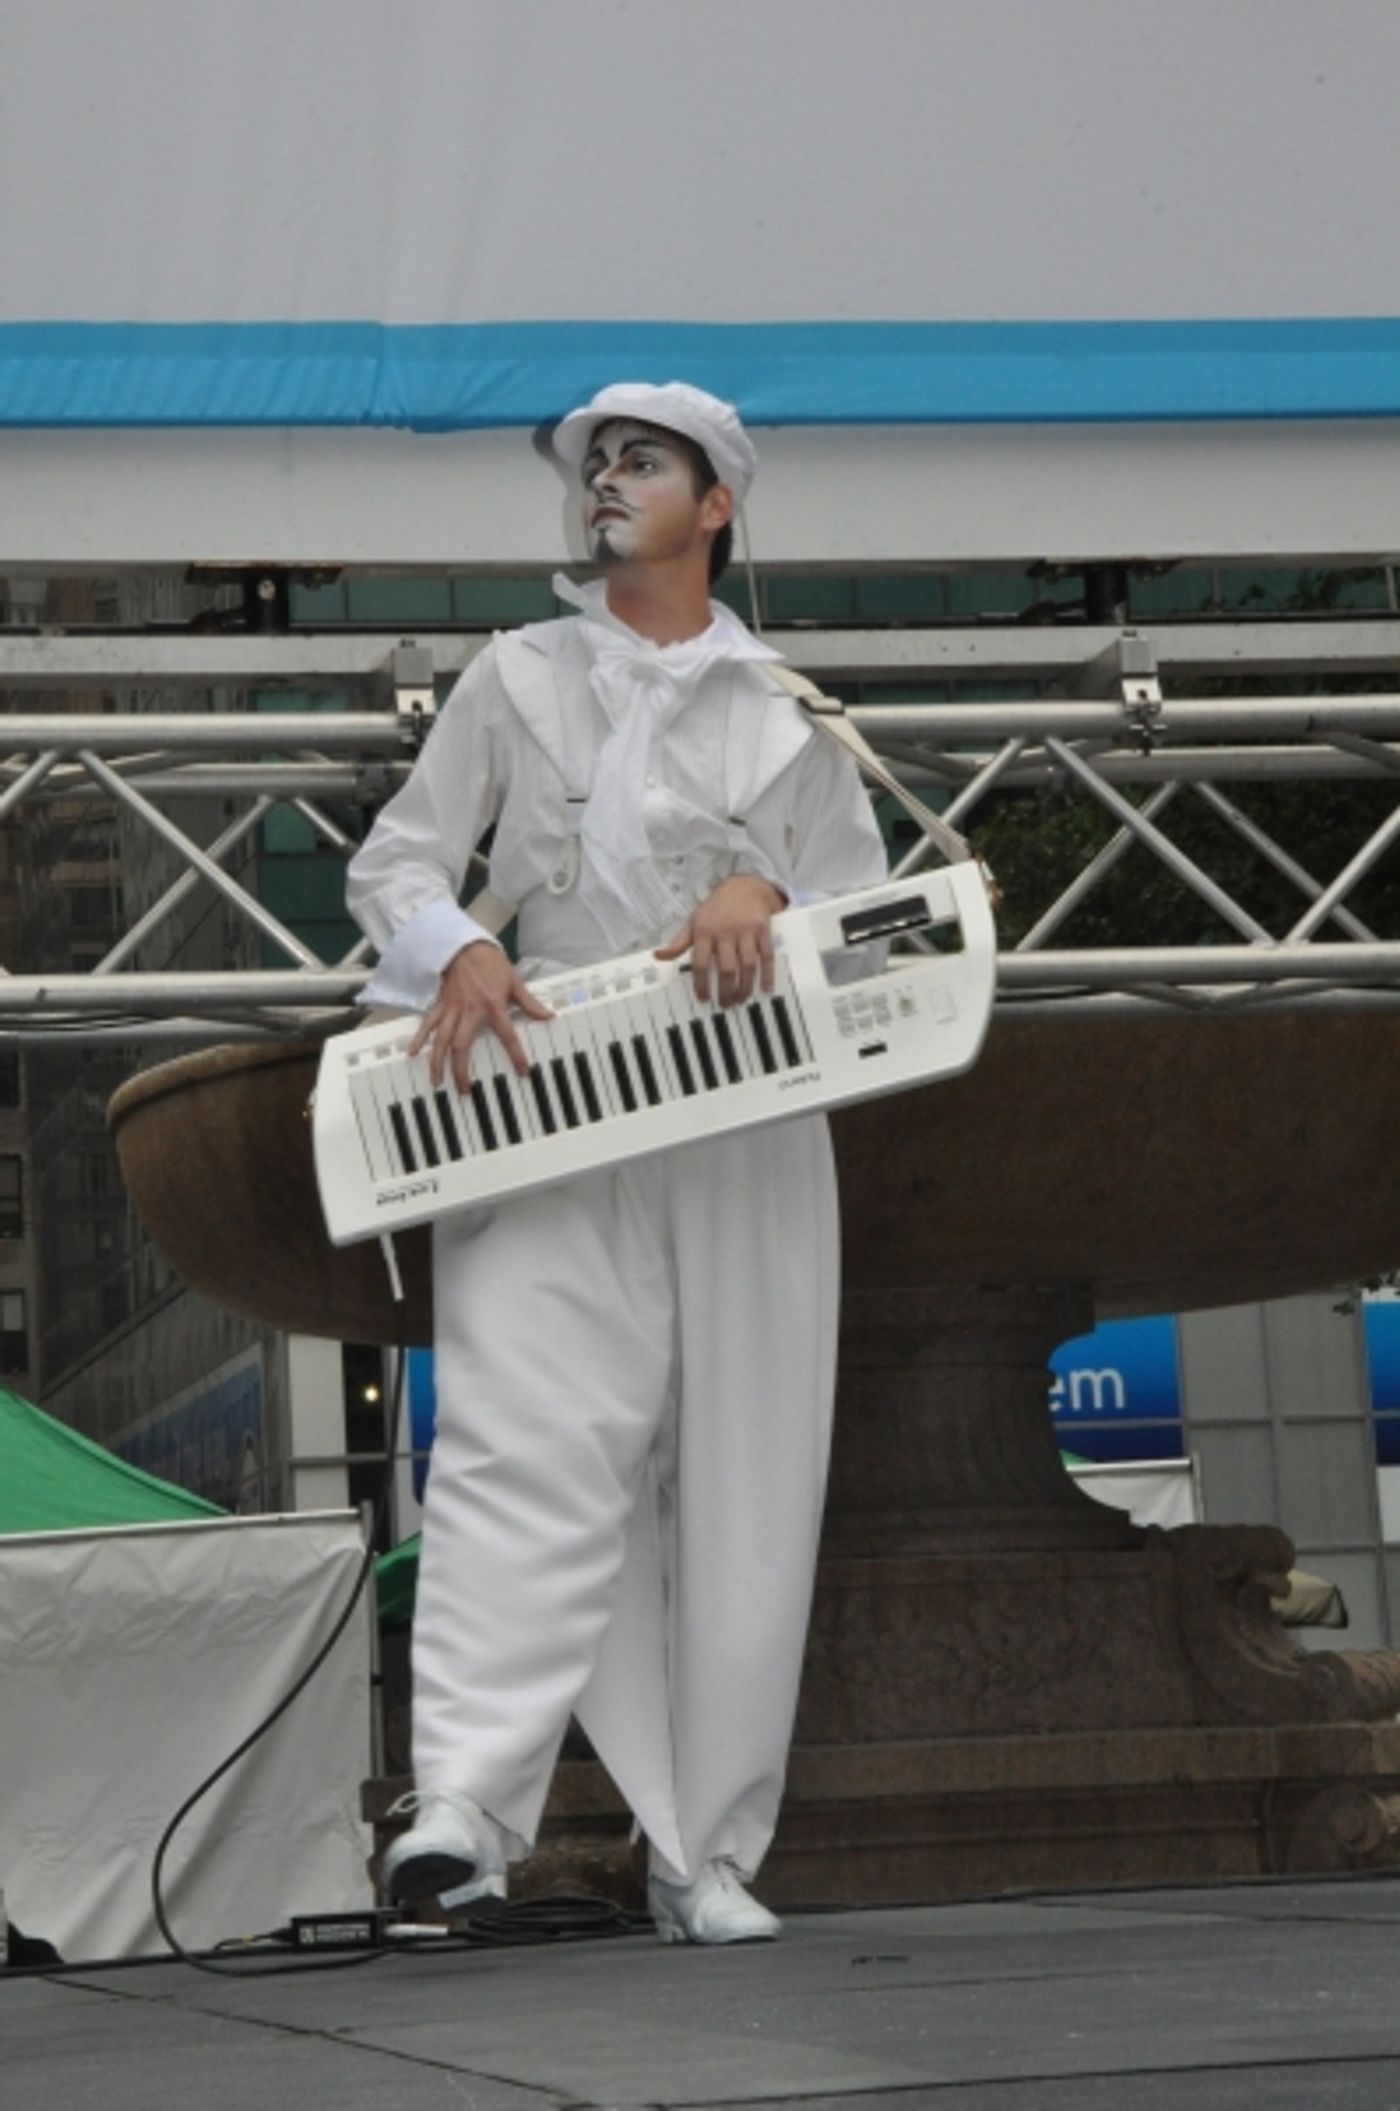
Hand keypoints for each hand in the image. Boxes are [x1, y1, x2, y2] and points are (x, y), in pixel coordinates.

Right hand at [409, 942, 553, 1090]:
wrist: (465, 947)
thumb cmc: (490, 963)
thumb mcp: (514, 982)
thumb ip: (530, 1003)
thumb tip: (548, 1016)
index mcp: (492, 1006)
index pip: (507, 1036)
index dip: (516, 1055)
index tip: (522, 1071)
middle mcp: (470, 1011)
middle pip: (462, 1046)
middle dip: (461, 1069)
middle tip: (463, 1089)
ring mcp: (452, 1010)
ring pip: (442, 1040)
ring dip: (437, 1062)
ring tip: (436, 1082)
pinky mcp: (441, 1006)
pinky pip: (428, 1025)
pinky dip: (419, 1039)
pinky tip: (412, 1053)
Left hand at [655, 874, 786, 1005]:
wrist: (745, 886)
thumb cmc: (716, 908)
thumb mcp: (694, 922)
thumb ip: (678, 942)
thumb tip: (658, 955)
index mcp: (704, 931)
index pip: (700, 964)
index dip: (701, 984)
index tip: (704, 999)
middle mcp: (725, 931)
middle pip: (726, 969)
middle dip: (726, 991)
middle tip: (725, 1004)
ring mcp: (746, 931)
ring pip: (747, 965)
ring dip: (745, 986)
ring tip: (741, 999)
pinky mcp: (763, 929)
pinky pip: (766, 956)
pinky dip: (767, 974)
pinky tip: (765, 987)